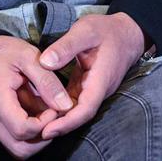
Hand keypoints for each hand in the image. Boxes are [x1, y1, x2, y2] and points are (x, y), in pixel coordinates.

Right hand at [0, 35, 72, 158]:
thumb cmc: (3, 51)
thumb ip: (47, 81)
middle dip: (43, 137)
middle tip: (53, 115)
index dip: (44, 123)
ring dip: (37, 136)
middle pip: (20, 149)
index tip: (55, 106)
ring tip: (46, 112)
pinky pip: (13, 137)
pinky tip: (36, 110)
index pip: (22, 129)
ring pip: (17, 148)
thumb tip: (65, 106)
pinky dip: (29, 131)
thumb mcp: (28, 56)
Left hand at [38, 12, 145, 139]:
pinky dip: (62, 104)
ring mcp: (95, 89)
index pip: (86, 109)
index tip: (47, 130)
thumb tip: (44, 62)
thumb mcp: (85, 30)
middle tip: (36, 131)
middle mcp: (99, 89)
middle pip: (80, 114)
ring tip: (37, 121)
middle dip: (60, 125)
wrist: (125, 31)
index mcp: (101, 79)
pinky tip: (46, 105)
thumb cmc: (106, 30)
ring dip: (60, 116)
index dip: (67, 123)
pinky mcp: (89, 85)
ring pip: (77, 108)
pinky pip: (75, 99)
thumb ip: (65, 46)